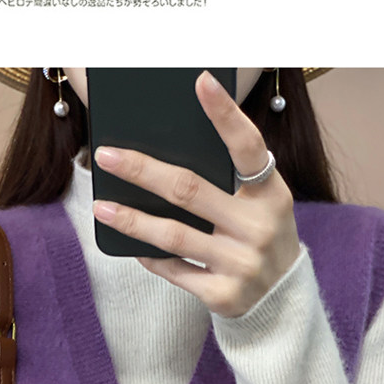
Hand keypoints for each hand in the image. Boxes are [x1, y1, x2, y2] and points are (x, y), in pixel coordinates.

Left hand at [92, 70, 300, 319]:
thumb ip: (227, 181)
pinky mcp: (224, 295)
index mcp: (271, 194)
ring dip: (131, 219)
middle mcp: (259, 227)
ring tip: (101, 207)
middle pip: (189, 190)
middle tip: (106, 155)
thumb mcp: (259, 205)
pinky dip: (149, 256)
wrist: (281, 301)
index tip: (201, 81)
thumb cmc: (257, 236)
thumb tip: (161, 152)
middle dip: (142, 170)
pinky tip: (128, 243)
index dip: (225, 114)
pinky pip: (174, 270)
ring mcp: (242, 263)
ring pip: (173, 234)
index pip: (247, 146)